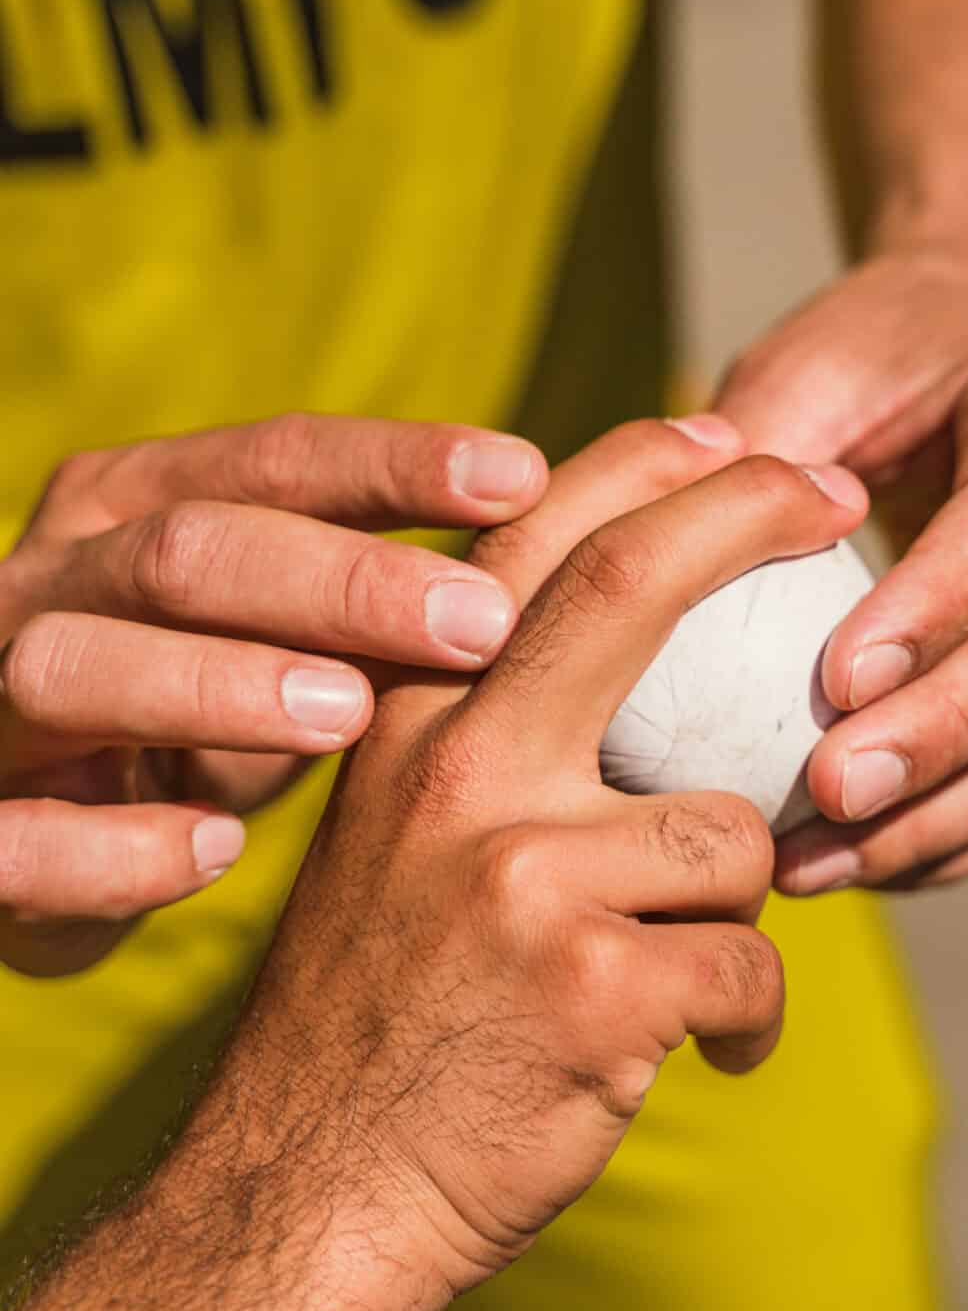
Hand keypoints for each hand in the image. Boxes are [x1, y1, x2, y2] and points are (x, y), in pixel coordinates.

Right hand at [0, 413, 546, 974]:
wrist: (44, 831)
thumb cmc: (202, 710)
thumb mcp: (284, 634)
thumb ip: (378, 589)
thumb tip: (569, 536)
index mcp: (138, 506)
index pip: (273, 461)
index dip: (393, 463)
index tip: (522, 475)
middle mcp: (55, 581)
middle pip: (189, 551)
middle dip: (337, 581)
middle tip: (478, 624)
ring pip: (76, 667)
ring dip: (215, 687)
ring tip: (348, 717)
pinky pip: (16, 836)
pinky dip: (109, 845)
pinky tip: (213, 850)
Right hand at [232, 419, 865, 1310]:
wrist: (311, 1191)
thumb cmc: (375, 1012)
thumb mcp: (393, 841)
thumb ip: (488, 747)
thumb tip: (630, 678)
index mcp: (404, 727)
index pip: (523, 547)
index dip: (634, 466)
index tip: (723, 438)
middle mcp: (453, 772)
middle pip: (627, 583)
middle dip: (746, 511)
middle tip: (833, 494)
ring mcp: (522, 874)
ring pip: (731, 832)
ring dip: (739, 904)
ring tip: (695, 966)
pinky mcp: (593, 986)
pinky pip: (750, 964)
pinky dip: (750, 1012)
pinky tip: (712, 1045)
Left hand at [717, 249, 967, 891]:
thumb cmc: (873, 358)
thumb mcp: (809, 367)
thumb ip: (761, 450)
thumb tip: (675, 562)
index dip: (939, 608)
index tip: (839, 682)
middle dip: (942, 735)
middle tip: (829, 796)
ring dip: (939, 812)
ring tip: (823, 862)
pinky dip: (950, 833)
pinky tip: (857, 863)